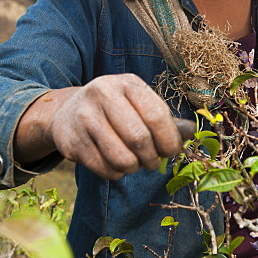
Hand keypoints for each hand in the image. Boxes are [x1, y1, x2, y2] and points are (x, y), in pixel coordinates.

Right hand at [15, 74, 186, 180]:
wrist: (66, 113)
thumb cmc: (114, 109)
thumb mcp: (137, 103)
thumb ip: (163, 118)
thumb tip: (191, 132)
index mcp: (126, 83)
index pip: (157, 116)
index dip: (169, 140)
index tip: (172, 152)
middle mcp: (103, 94)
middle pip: (139, 139)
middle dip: (151, 158)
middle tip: (152, 162)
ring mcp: (84, 118)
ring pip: (122, 159)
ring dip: (134, 168)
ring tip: (133, 162)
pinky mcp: (72, 142)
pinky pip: (105, 170)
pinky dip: (116, 173)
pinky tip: (114, 163)